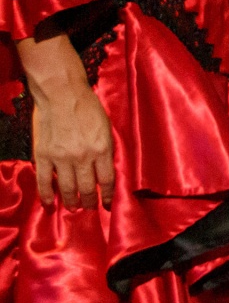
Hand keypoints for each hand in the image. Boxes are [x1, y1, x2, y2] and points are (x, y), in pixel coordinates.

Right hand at [26, 41, 113, 209]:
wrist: (62, 94)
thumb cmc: (88, 107)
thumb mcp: (106, 128)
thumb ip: (106, 149)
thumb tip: (105, 170)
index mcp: (102, 148)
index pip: (108, 180)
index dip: (109, 196)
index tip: (109, 205)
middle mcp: (83, 156)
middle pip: (88, 188)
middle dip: (90, 202)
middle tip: (89, 208)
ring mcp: (62, 158)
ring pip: (68, 188)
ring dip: (71, 202)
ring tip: (74, 209)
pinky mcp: (44, 156)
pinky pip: (45, 182)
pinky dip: (46, 196)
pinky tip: (49, 205)